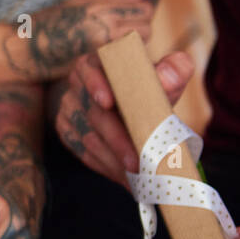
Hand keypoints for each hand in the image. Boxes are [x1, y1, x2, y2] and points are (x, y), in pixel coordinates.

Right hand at [3, 0, 154, 81]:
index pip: (143, 8)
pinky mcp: (98, 67)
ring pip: (139, 47)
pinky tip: (109, 64)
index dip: (140, 15)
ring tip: (118, 51)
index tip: (132, 22)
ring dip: (134, 49)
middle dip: (141, 33)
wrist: (23, 49)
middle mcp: (104, 24)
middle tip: (127, 39)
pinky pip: (125, 63)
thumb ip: (107, 0)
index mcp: (99, 6)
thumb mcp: (75, 4)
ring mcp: (102, 47)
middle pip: (147, 27)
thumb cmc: (46, 24)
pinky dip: (123, 63)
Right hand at [53, 50, 194, 185]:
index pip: (91, 68)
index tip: (107, 102)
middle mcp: (78, 81)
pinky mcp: (65, 127)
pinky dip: (105, 166)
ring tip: (138, 176)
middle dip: (117, 140)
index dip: (96, 84)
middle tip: (138, 162)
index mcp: (99, 61)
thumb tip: (168, 79)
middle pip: (95, 113)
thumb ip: (174, 69)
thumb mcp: (166, 75)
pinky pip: (82, 150)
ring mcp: (69, 105)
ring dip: (113, 159)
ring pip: (87, 137)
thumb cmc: (150, 88)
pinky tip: (124, 177)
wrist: (131, 104)